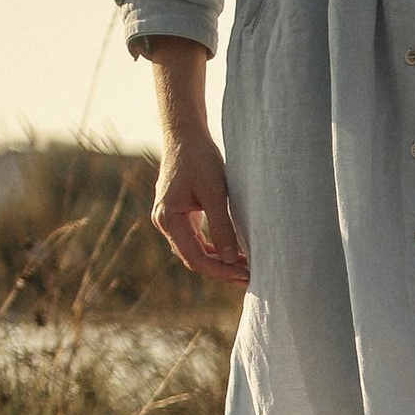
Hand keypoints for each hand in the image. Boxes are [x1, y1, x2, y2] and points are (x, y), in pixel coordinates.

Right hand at [152, 126, 247, 284]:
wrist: (186, 136)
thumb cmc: (200, 159)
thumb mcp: (215, 193)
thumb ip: (221, 226)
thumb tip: (231, 259)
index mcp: (169, 218)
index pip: (194, 257)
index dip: (221, 271)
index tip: (245, 276)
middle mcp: (164, 222)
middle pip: (194, 259)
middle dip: (222, 270)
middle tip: (251, 278)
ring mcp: (170, 220)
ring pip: (196, 251)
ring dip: (220, 262)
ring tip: (247, 268)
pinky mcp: (179, 215)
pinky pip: (196, 240)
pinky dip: (215, 249)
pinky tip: (235, 254)